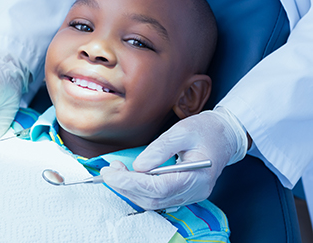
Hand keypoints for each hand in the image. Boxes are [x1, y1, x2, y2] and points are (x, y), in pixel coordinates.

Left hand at [101, 107, 247, 209]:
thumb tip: (138, 166)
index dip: (132, 183)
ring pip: (153, 202)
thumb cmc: (205, 131)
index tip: (111, 172)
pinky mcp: (183, 193)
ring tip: (115, 172)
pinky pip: (157, 199)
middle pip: (153, 199)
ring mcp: (189, 196)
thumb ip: (160, 149)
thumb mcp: (182, 131)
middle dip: (126, 187)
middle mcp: (194, 192)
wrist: (224, 136)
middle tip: (109, 170)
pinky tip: (128, 178)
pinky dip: (138, 191)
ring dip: (130, 190)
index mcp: (197, 177)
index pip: (159, 188)